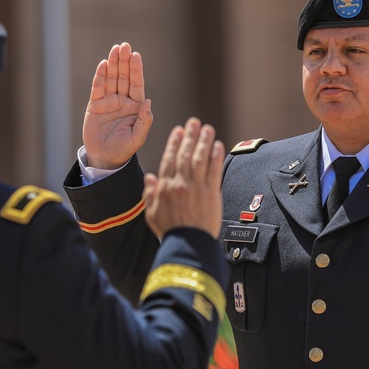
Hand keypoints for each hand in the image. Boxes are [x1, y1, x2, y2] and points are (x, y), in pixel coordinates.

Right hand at [82, 42, 152, 169]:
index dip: (136, 70)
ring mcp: (109, 101)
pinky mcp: (95, 105)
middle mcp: (123, 100)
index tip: (136, 56)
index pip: (137, 84)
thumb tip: (148, 101)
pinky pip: (98, 88)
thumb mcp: (137, 138)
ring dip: (113, 64)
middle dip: (124, 61)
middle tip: (124, 46)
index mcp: (135, 106)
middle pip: (124, 77)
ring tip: (115, 49)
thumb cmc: (124, 149)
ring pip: (111, 79)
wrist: (105, 158)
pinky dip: (100, 76)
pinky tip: (103, 65)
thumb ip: (145, 120)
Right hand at [143, 118, 223, 238]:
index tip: (179, 130)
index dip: (175, 143)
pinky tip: (218, 146)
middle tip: (194, 122)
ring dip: (204, 142)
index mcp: (165, 187)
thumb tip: (150, 177)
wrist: (188, 245)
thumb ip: (150, 194)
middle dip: (190, 136)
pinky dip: (216, 157)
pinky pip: (214, 171)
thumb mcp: (152, 214)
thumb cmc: (170, 232)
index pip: (170, 160)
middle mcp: (180, 184)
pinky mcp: (211, 194)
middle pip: (185, 155)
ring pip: (200, 159)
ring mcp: (196, 188)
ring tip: (208, 129)